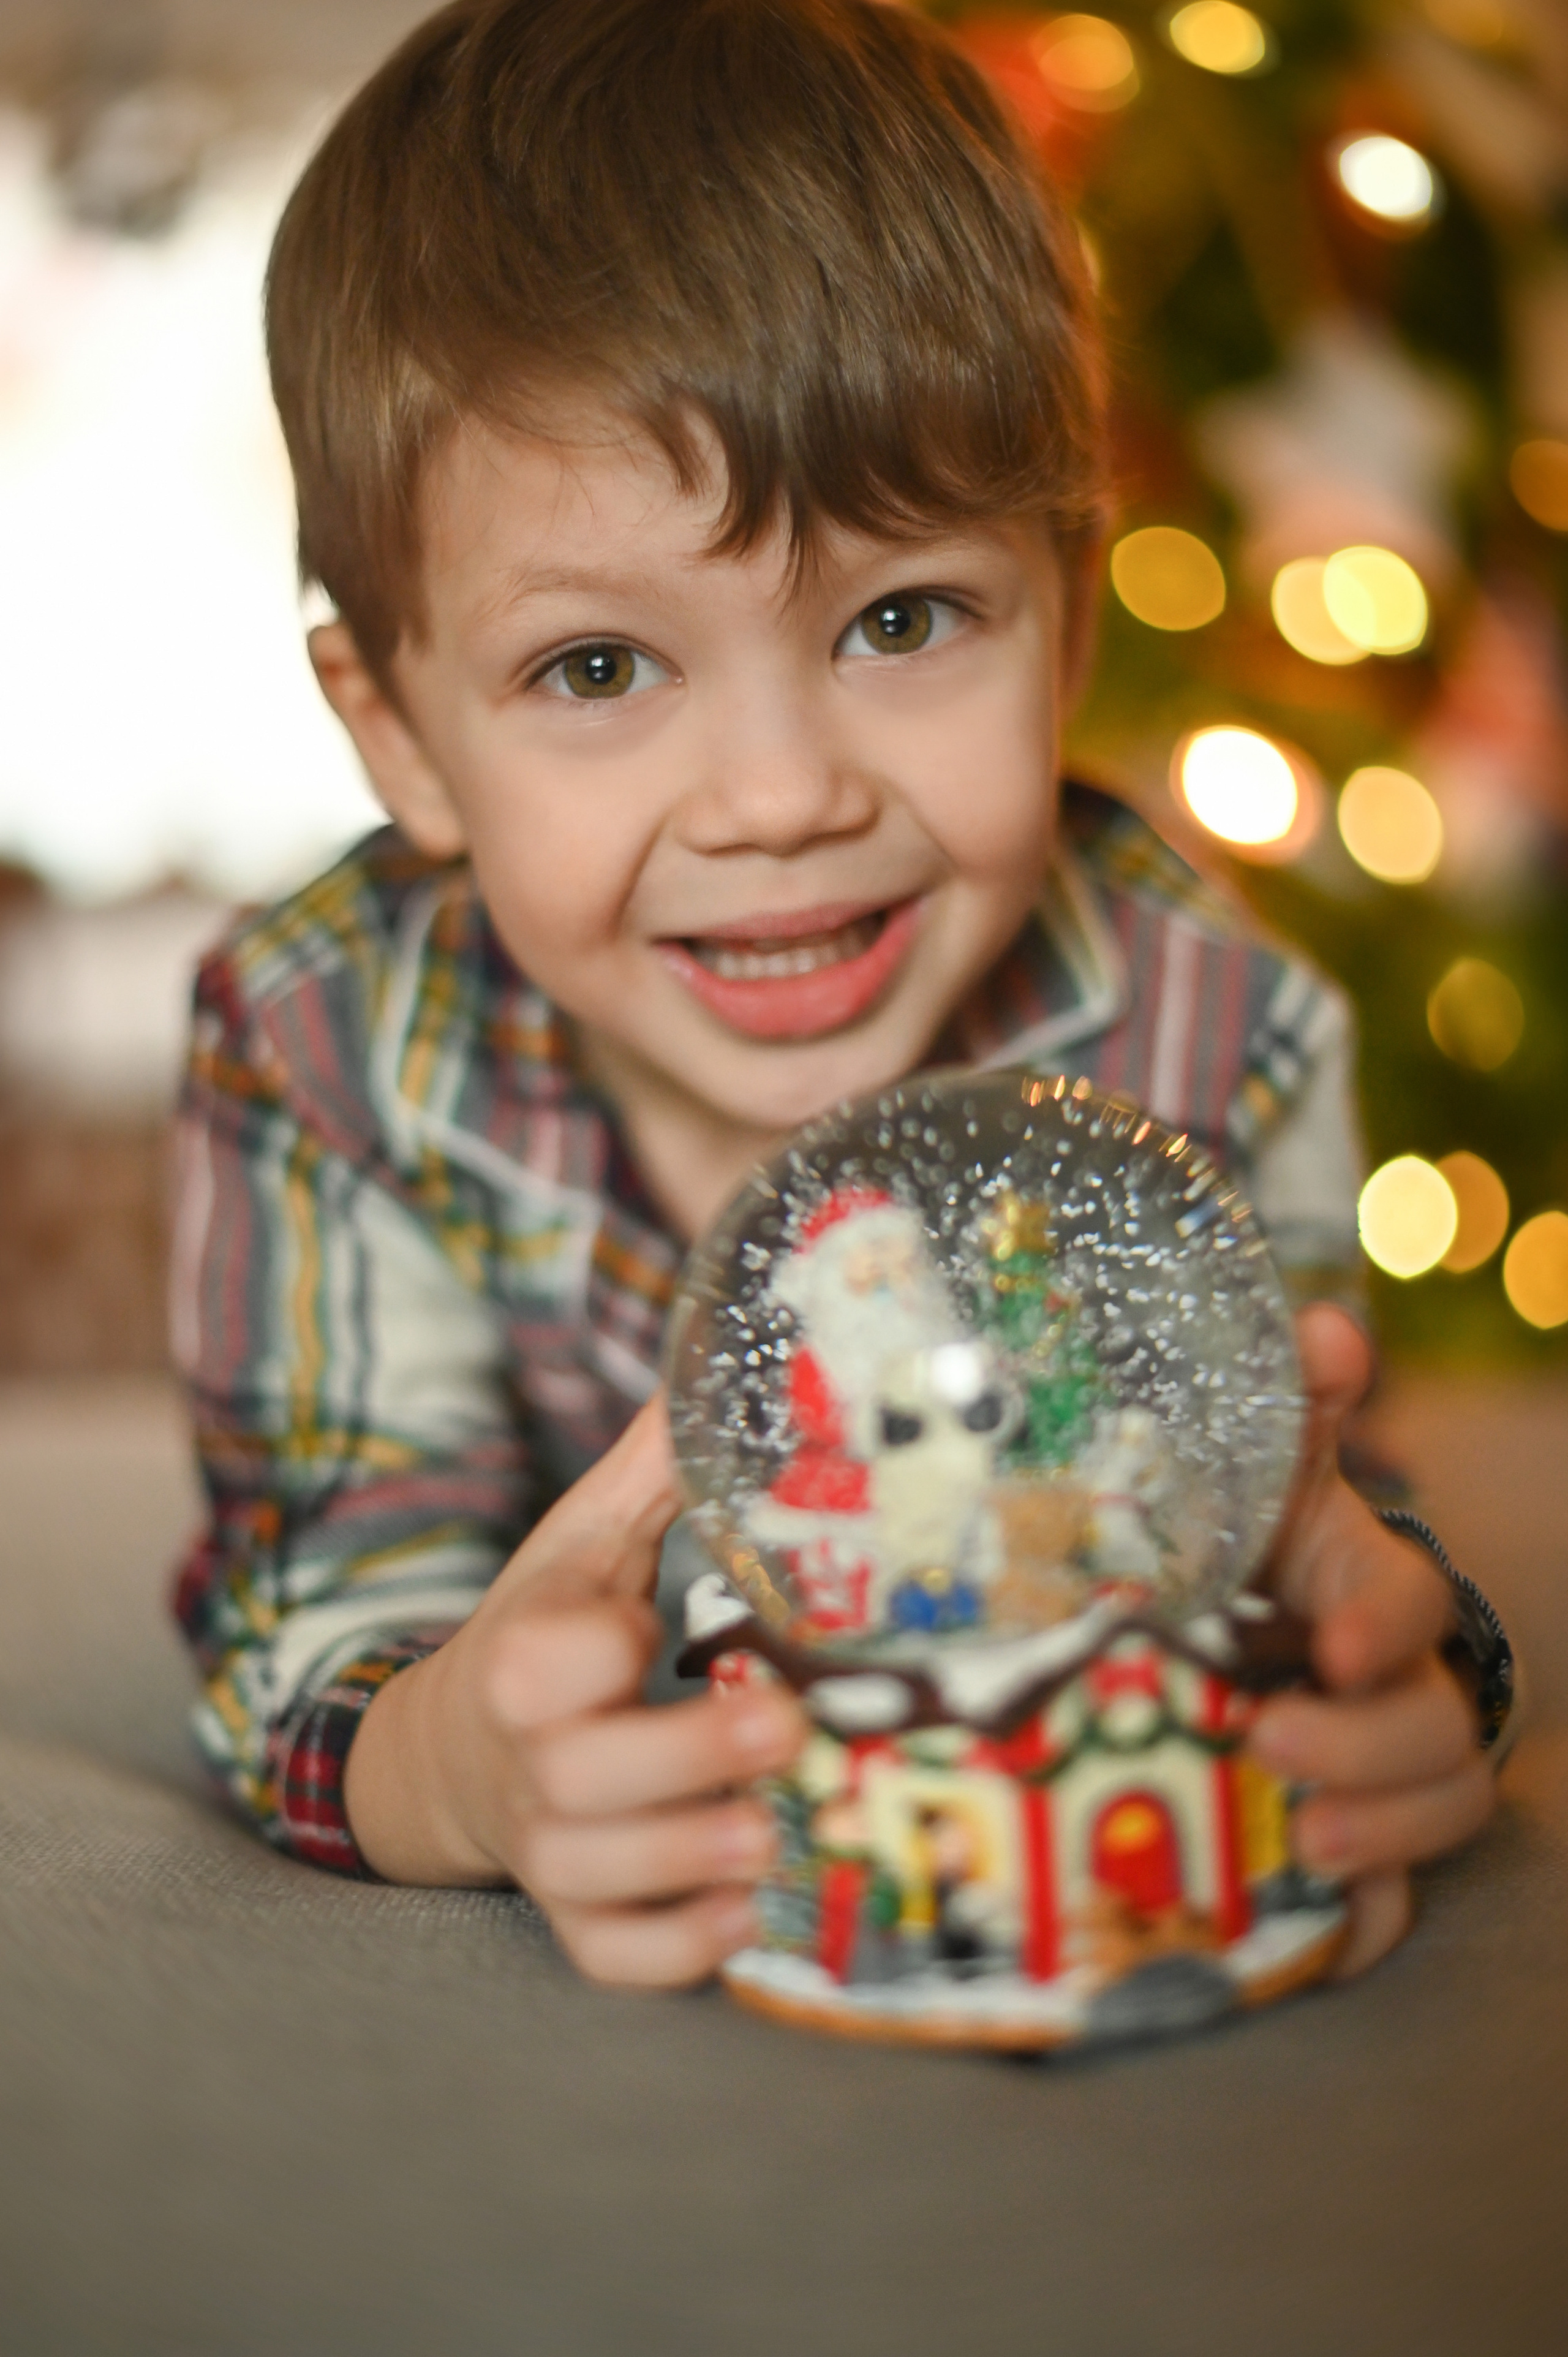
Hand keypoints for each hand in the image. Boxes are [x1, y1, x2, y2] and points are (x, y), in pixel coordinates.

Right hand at [343, 1396, 805, 1984]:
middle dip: (683, 1760)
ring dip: (688, 1861)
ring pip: (597, 1878)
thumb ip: (653, 1469)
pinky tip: (742, 1913)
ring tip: (769, 1832)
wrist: (458, 1752)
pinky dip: (675, 1952)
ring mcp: (547, 1850)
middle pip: (579, 1780)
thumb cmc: (547, 1630)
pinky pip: (611, 1957)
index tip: (640, 1629)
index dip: (583, 1653)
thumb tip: (733, 1362)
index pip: (532, 1665)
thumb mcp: (581, 1544)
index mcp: (524, 1658)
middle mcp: (527, 1762)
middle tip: (784, 1729)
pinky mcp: (574, 1915)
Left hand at [1250, 1304, 1494, 1976]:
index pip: (1408, 1601)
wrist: (1207, 1630)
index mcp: (1360, 1583)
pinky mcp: (1355, 1843)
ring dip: (1383, 1829)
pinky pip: (1389, 1897)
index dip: (1384, 1625)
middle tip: (1275, 1748)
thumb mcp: (1253, 1470)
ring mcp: (1382, 1766)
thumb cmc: (1237, 1537)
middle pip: (1433, 1720)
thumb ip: (1285, 1403)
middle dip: (1371, 1743)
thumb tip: (1323, 1329)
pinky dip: (1363, 1913)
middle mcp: (1390, 1678)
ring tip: (1303, 1840)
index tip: (1334, 1650)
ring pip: (1439, 1806)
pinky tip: (1320, 1920)